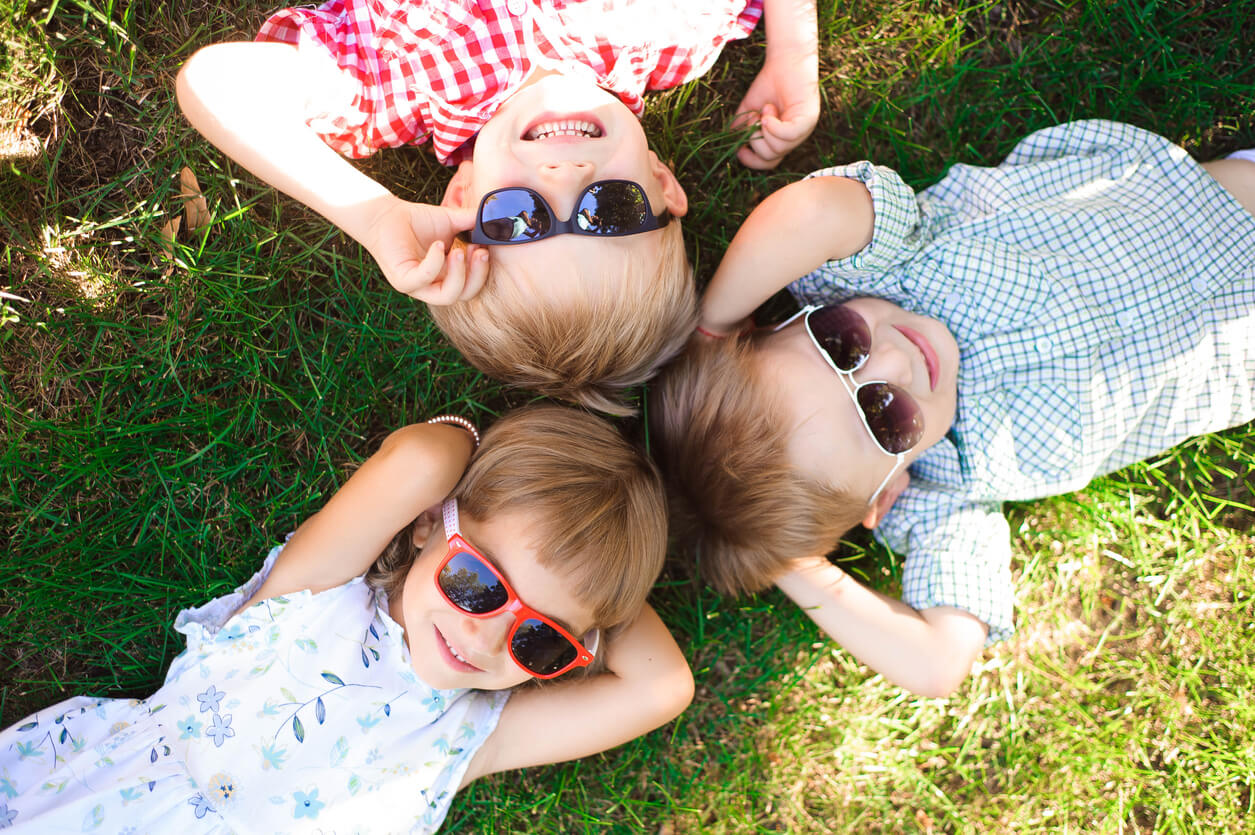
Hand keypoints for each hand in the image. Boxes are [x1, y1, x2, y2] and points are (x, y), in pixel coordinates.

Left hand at [361, 197, 489, 304]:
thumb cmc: (418, 220)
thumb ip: (473, 222)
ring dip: (459, 275)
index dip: (482, 271)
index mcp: (448, 276)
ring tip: (459, 250)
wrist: (387, 214)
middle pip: (464, 295)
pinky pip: (424, 279)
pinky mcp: (402, 280)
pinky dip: (435, 262)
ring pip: (447, 297)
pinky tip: (438, 244)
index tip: (485, 248)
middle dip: (477, 275)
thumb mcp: (452, 221)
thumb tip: (496, 219)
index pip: (473, 286)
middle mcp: (434, 286)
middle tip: (479, 252)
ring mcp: (418, 287)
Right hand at [733, 55, 820, 169]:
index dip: (751, 161)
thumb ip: (741, 127)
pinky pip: (788, 136)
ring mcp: (803, 131)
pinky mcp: (809, 120)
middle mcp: (794, 139)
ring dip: (763, 129)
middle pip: (770, 158)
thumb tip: (732, 144)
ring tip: (766, 108)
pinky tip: (768, 110)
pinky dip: (773, 126)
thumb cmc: (770, 83)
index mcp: (781, 138)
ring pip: (778, 149)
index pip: (769, 163)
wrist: (786, 60)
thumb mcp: (749, 108)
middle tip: (754, 116)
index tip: (739, 150)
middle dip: (754, 139)